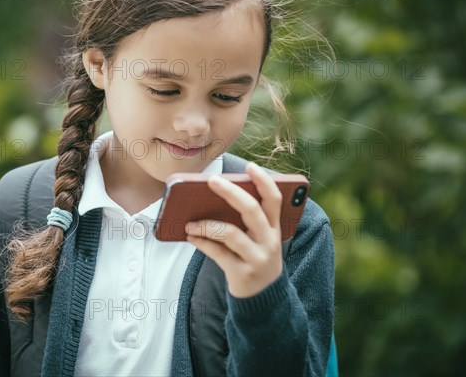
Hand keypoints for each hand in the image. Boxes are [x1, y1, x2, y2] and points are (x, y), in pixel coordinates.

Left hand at [185, 162, 283, 297]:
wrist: (264, 299)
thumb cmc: (255, 258)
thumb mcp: (260, 240)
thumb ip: (247, 221)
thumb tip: (215, 197)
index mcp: (275, 229)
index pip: (274, 200)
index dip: (264, 181)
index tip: (250, 166)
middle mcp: (269, 242)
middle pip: (252, 210)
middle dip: (231, 192)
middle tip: (211, 180)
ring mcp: (257, 258)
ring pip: (231, 233)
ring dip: (207, 225)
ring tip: (190, 221)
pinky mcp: (242, 274)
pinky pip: (218, 253)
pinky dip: (202, 242)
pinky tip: (190, 236)